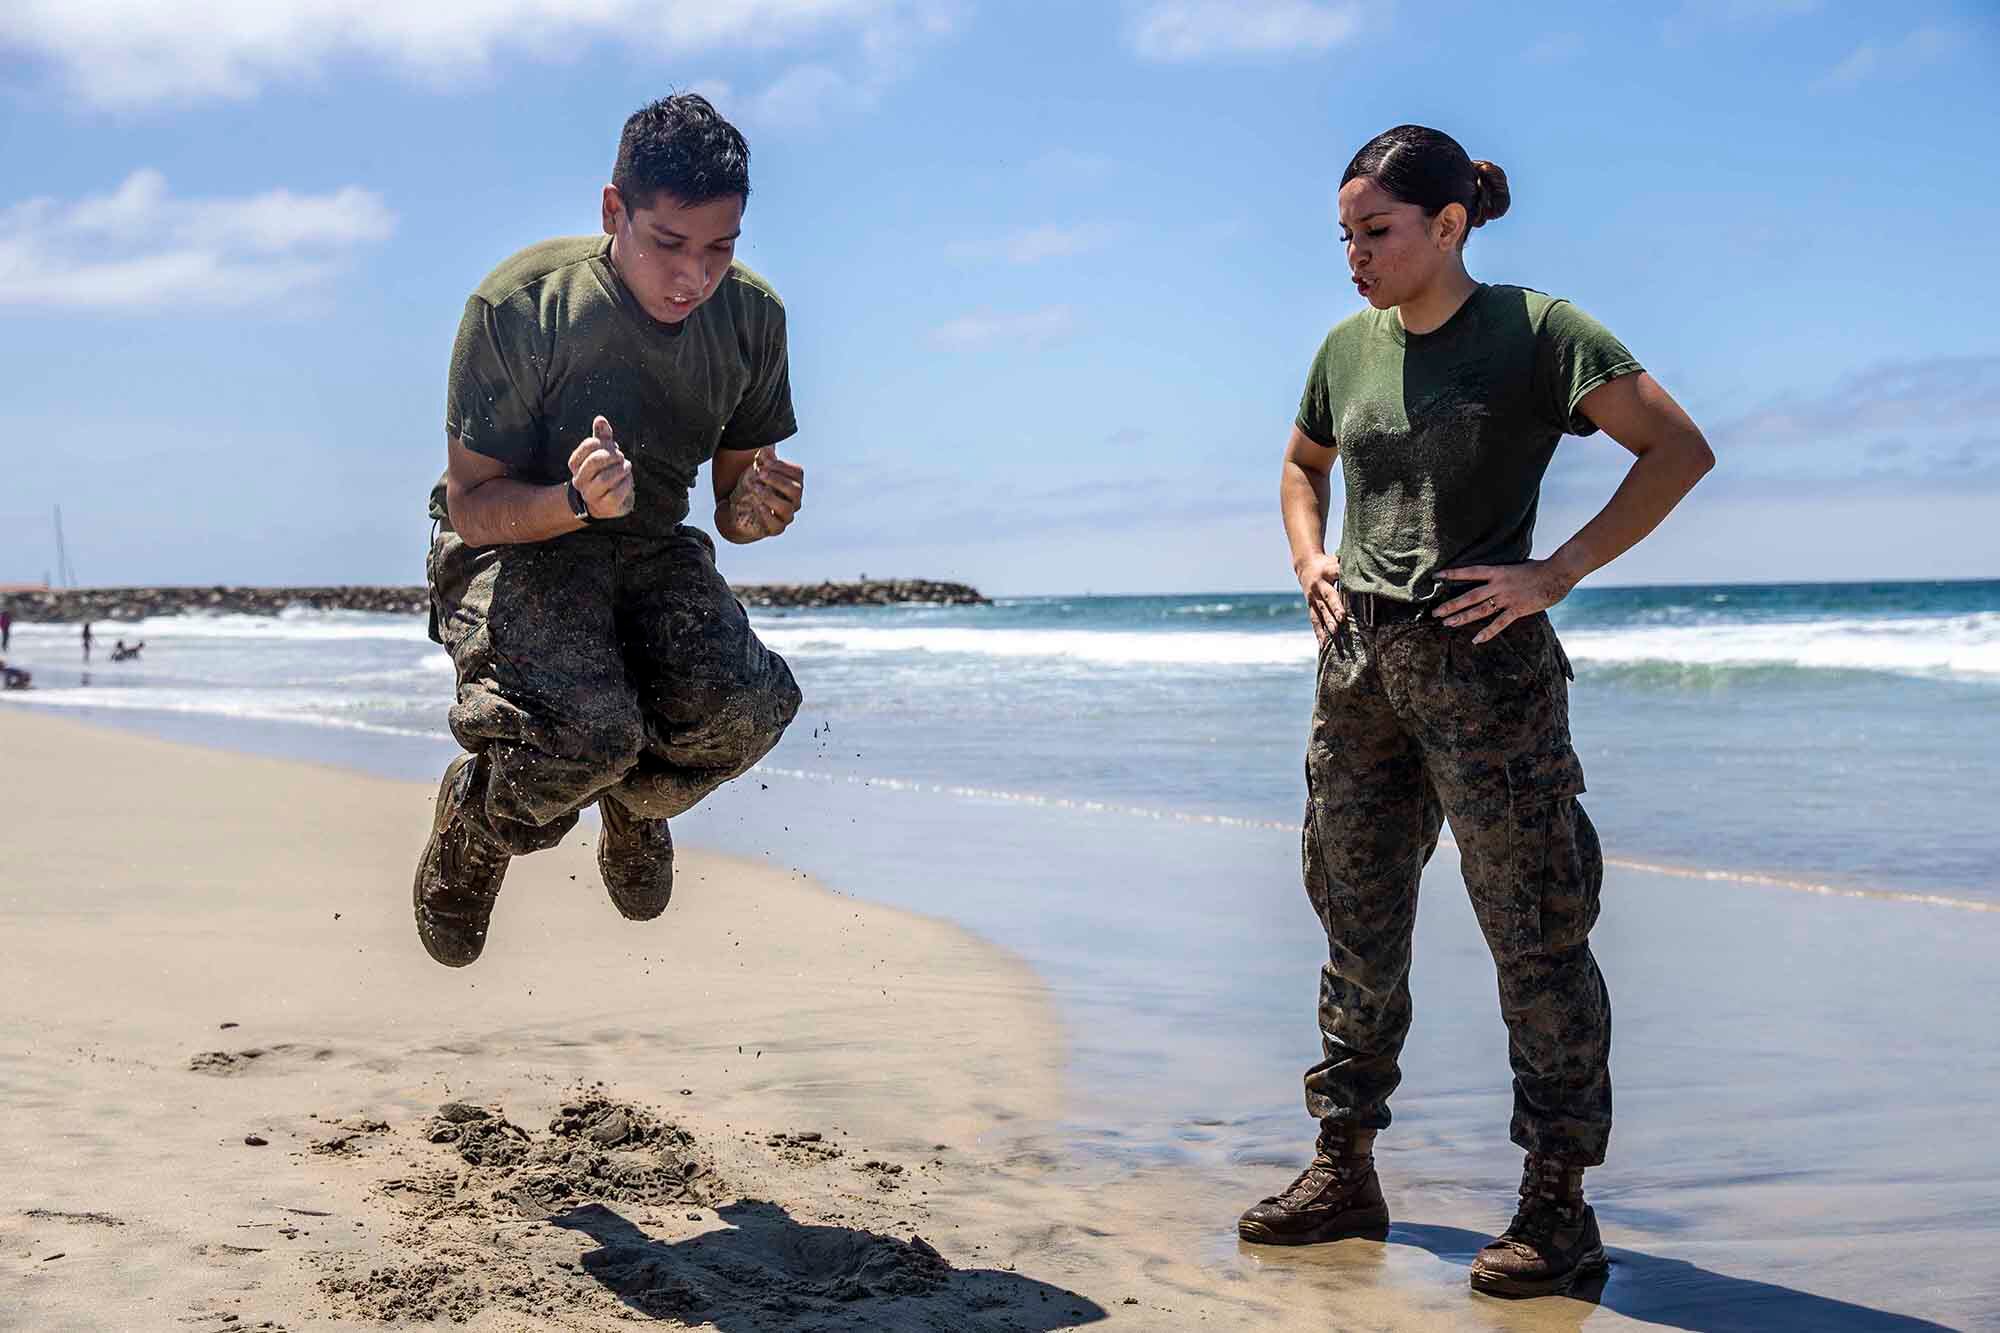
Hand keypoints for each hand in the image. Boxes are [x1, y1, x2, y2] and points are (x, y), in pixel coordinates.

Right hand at [566, 415, 634, 518]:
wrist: (606, 501)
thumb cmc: (604, 470)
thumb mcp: (603, 451)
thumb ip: (602, 435)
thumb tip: (600, 419)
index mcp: (575, 464)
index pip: (588, 445)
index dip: (603, 443)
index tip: (609, 446)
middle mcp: (579, 480)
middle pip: (594, 461)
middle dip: (613, 456)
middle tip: (621, 457)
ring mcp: (591, 495)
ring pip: (605, 479)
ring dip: (621, 470)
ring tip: (626, 467)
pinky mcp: (605, 506)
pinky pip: (616, 493)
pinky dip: (626, 484)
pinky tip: (628, 480)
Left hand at [725, 445, 804, 539]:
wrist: (738, 509)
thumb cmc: (753, 486)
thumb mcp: (756, 470)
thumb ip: (763, 459)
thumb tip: (766, 448)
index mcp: (794, 484)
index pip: (798, 474)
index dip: (781, 466)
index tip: (764, 461)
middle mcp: (794, 501)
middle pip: (796, 491)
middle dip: (777, 480)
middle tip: (760, 473)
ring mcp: (786, 516)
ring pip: (787, 508)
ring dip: (770, 496)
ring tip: (755, 487)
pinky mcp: (775, 529)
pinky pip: (776, 525)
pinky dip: (766, 514)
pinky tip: (756, 504)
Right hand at [1295, 551, 1344, 644]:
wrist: (1305, 565)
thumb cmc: (1328, 563)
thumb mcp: (1337, 560)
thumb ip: (1351, 566)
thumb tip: (1371, 569)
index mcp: (1328, 571)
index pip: (1337, 574)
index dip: (1344, 579)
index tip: (1353, 586)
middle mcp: (1319, 585)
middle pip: (1328, 596)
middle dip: (1335, 607)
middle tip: (1341, 618)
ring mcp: (1313, 597)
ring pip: (1320, 610)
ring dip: (1327, 622)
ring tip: (1334, 633)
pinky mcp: (1310, 606)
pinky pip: (1314, 620)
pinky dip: (1319, 632)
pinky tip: (1324, 643)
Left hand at [1432, 559, 1575, 643]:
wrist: (1558, 572)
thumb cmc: (1540, 568)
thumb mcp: (1517, 565)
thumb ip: (1503, 572)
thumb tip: (1495, 574)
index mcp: (1498, 571)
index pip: (1470, 572)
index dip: (1453, 574)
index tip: (1436, 576)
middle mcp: (1498, 585)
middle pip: (1469, 596)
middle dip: (1451, 604)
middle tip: (1435, 612)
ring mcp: (1507, 598)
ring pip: (1479, 610)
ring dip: (1462, 617)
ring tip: (1447, 624)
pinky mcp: (1518, 609)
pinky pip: (1499, 623)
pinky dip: (1487, 632)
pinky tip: (1476, 640)